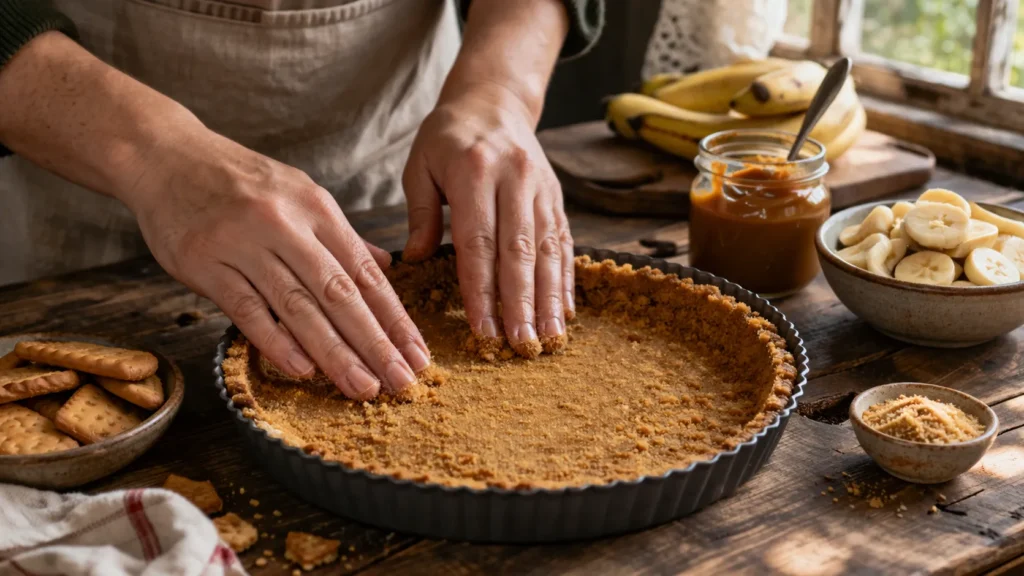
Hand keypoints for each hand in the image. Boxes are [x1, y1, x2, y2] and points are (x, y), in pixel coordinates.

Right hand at [127, 129, 429, 399]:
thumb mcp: (299, 194)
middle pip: (339, 294)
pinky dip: (276, 341)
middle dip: (375, 343)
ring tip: (363, 387)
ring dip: (335, 353)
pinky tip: (303, 369)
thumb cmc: (240, 181)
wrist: (166, 155)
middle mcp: (286, 225)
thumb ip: (340, 236)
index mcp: (317, 209)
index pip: (365, 273)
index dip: (395, 318)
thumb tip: (384, 268)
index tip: (418, 353)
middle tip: (402, 381)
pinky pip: (247, 308)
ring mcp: (244, 243)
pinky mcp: (205, 262)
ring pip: (298, 306)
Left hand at [402, 83, 574, 354]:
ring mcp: (541, 188)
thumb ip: (419, 212)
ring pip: (547, 250)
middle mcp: (514, 179)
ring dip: (549, 298)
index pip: (477, 242)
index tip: (482, 328)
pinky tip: (565, 310)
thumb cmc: (447, 137)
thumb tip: (414, 260)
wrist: (494, 100)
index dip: (481, 290)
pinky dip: (565, 278)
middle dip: (520, 303)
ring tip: (549, 337)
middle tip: (520, 344)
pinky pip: (563, 241)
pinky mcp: (557, 196)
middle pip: (518, 251)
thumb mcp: (420, 165)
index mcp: (474, 171)